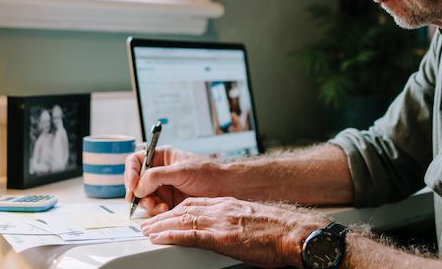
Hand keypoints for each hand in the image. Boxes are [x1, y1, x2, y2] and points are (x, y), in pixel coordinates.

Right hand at [124, 148, 221, 214]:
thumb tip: (138, 186)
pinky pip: (153, 208)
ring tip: (160, 205)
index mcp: (161, 157)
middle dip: (138, 192)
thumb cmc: (208, 173)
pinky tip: (165, 209)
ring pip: (143, 197)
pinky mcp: (167, 202)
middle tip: (142, 199)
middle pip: (136, 182)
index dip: (130, 173)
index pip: (135, 161)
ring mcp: (163, 188)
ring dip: (148, 203)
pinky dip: (156, 210)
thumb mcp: (180, 171)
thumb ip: (157, 176)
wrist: (224, 189)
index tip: (132, 185)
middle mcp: (159, 172)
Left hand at [140, 196, 326, 267]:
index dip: (178, 209)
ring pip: (182, 219)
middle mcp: (222, 209)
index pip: (197, 203)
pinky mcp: (221, 237)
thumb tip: (236, 232)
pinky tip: (159, 238)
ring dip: (161, 226)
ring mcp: (220, 222)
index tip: (167, 214)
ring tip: (147, 231)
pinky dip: (170, 235)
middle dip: (164, 216)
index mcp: (230, 205)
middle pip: (185, 209)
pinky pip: (189, 235)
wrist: (295, 233)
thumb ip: (240, 222)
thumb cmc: (281, 231)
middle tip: (149, 223)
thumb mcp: (255, 221)